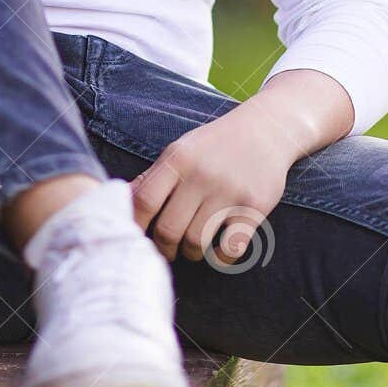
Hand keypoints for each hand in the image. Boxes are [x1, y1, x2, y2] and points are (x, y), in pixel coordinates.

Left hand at [129, 101, 295, 264]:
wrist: (267, 128)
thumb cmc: (216, 144)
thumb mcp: (181, 150)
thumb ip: (154, 176)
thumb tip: (120, 199)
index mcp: (177, 159)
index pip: (144, 201)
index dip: (135, 225)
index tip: (135, 238)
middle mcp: (201, 174)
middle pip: (168, 229)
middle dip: (164, 248)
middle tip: (167, 251)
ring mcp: (229, 191)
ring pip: (196, 242)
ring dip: (191, 253)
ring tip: (193, 247)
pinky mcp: (254, 206)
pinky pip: (230, 248)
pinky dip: (221, 257)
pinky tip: (219, 250)